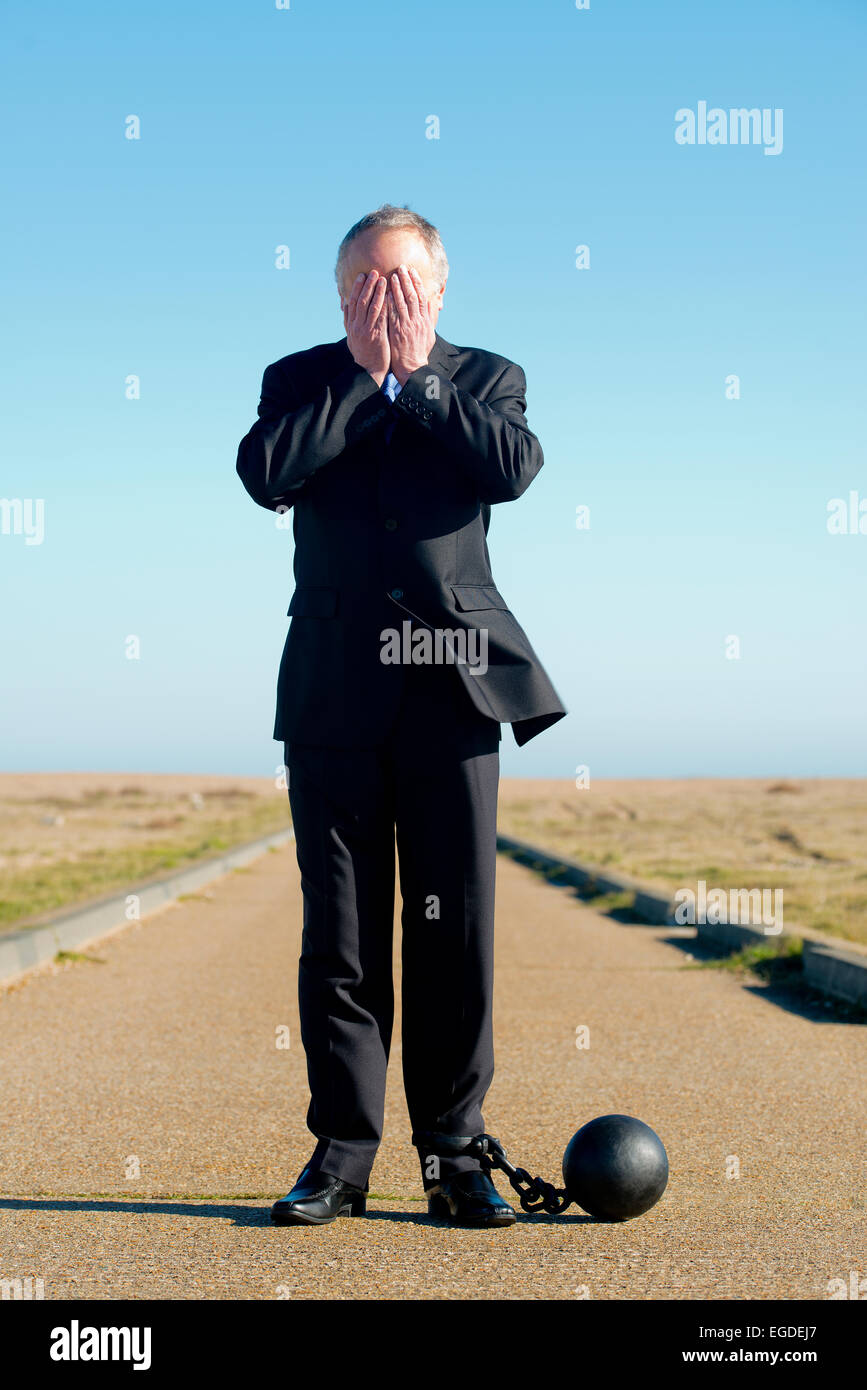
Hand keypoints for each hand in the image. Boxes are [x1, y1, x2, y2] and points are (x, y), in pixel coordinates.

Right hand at [343, 271, 388, 386]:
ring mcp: (366, 331)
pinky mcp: (377, 336)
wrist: (368, 370)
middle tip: (372, 272)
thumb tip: (345, 305)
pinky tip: (389, 296)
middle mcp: (357, 326)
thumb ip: (349, 320)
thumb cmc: (364, 353)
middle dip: (367, 285)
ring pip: (370, 307)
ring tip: (382, 279)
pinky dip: (384, 305)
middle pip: (361, 301)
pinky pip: (380, 317)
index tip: (361, 276)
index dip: (357, 288)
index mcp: (351, 325)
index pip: (353, 302)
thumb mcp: (352, 336)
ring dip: (376, 292)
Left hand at [386, 265, 435, 385]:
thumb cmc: (420, 351)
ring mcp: (407, 326)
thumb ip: (431, 316)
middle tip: (401, 268)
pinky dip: (389, 303)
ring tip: (392, 276)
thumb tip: (434, 302)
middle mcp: (417, 321)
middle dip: (407, 281)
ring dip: (397, 289)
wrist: (413, 367)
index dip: (417, 282)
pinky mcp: (397, 332)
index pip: (422, 296)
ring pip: (402, 303)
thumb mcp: (430, 333)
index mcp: (425, 320)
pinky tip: (385, 294)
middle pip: (412, 296)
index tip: (412, 271)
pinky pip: (392, 314)